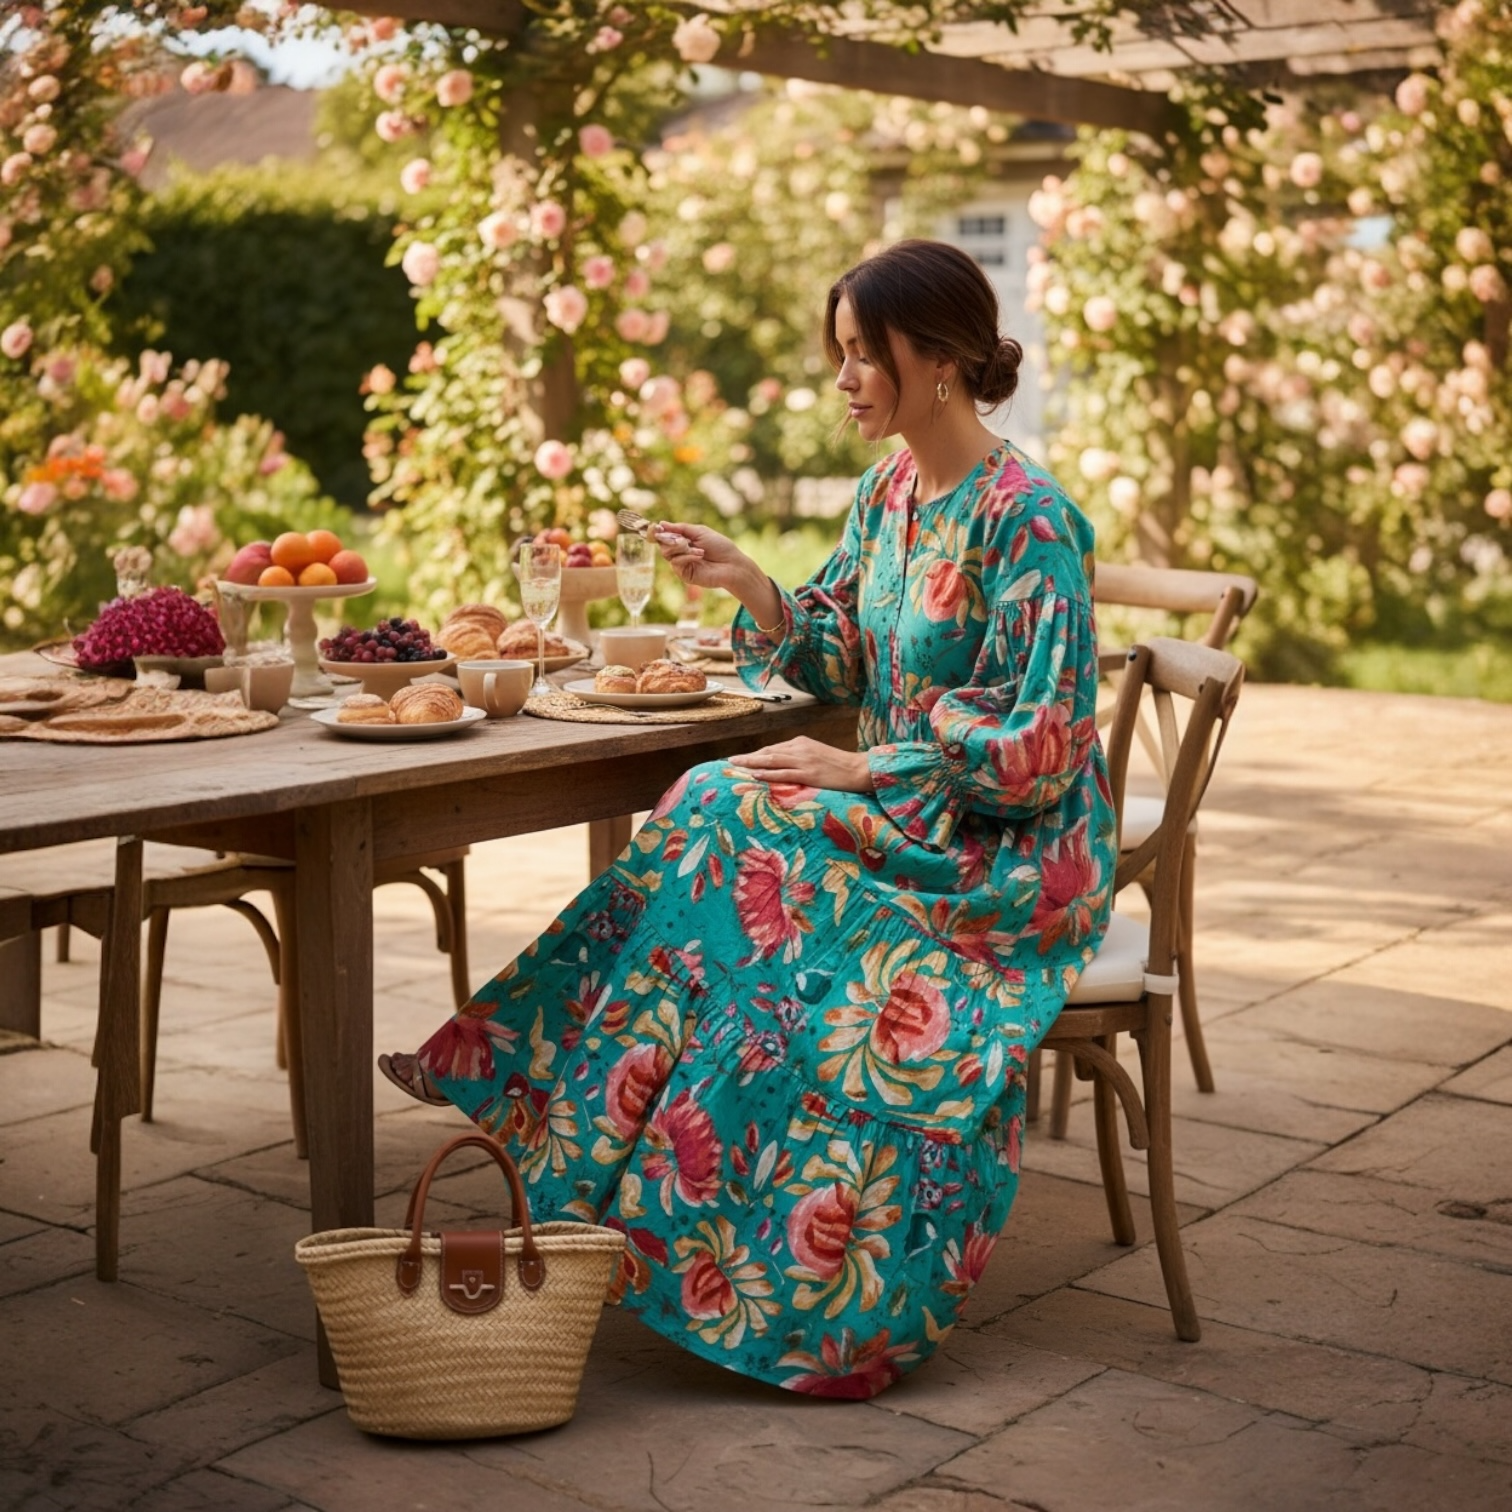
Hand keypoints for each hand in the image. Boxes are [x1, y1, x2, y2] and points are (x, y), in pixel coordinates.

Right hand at [652, 522, 759, 596]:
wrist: (731, 564)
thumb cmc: (719, 546)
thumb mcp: (699, 532)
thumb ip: (680, 528)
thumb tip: (661, 523)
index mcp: (684, 541)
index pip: (665, 536)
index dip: (659, 532)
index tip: (656, 528)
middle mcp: (680, 553)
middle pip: (663, 545)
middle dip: (670, 540)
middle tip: (681, 539)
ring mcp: (682, 565)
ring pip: (667, 554)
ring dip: (681, 547)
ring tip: (698, 549)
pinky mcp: (684, 575)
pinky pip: (676, 563)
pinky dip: (687, 557)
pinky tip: (699, 556)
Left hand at [728, 738, 873, 791]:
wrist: (858, 769)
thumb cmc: (839, 764)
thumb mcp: (817, 754)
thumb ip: (800, 756)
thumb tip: (784, 764)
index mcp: (801, 742)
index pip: (773, 748)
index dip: (756, 754)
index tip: (742, 758)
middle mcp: (800, 748)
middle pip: (768, 752)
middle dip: (748, 757)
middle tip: (730, 761)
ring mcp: (803, 761)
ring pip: (772, 760)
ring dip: (751, 762)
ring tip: (735, 765)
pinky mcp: (809, 773)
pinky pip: (784, 773)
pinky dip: (768, 773)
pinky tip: (755, 774)